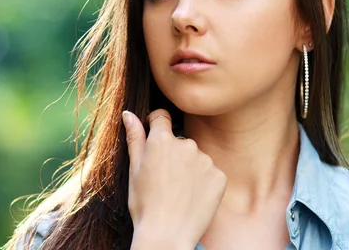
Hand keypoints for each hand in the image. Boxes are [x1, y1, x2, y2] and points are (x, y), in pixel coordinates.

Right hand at [122, 109, 226, 247]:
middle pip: (179, 141)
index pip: (161, 117)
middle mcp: (186, 144)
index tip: (154, 137)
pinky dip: (203, 182)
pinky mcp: (219, 176)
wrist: (167, 235)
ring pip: (195, 157)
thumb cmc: (145, 204)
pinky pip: (210, 172)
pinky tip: (192, 197)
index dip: (155, 124)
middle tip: (164, 179)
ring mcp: (205, 160)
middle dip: (172, 154)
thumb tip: (128, 114)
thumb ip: (135, 137)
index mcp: (161, 140)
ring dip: (188, 168)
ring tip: (178, 191)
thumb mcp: (134, 169)